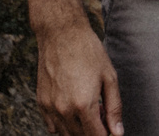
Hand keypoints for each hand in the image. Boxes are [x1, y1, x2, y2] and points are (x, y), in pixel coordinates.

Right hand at [33, 18, 121, 135]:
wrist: (61, 34)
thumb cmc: (88, 52)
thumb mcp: (109, 77)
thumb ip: (114, 108)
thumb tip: (117, 132)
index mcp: (83, 105)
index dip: (106, 134)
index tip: (111, 129)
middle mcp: (64, 110)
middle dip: (94, 130)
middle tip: (101, 112)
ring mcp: (50, 107)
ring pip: (65, 134)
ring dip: (79, 129)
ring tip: (88, 108)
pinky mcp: (41, 102)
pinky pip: (52, 126)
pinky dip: (63, 125)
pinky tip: (73, 110)